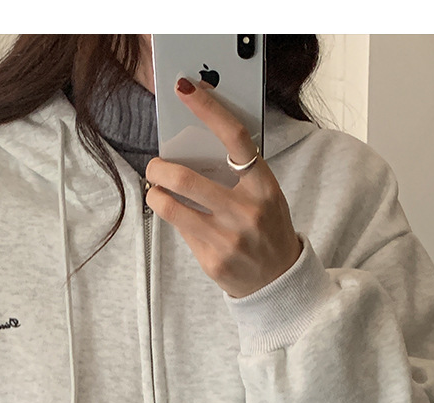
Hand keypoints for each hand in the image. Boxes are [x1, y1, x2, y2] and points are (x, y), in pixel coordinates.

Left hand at [144, 77, 301, 298]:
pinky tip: (180, 219)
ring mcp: (228, 239)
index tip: (186, 90)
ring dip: (155, 195)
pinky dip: (175, 220)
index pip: (235, 138)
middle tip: (154, 166)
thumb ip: (238, 176)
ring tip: (155, 192)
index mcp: (264, 187)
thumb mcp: (266, 197)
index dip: (208, 109)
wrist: (279, 282)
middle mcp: (247, 212)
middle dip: (159, 169)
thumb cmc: (267, 230)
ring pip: (172, 207)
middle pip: (186, 178)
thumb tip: (193, 152)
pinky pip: (181, 232)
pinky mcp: (212, 261)